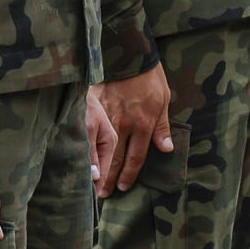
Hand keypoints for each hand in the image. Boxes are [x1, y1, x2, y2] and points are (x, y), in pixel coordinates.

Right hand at [90, 65, 173, 195]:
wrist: (128, 53)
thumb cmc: (148, 76)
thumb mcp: (163, 100)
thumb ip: (162, 127)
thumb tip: (167, 149)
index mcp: (144, 124)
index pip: (136, 157)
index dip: (130, 174)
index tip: (125, 187)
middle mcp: (125, 125)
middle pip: (117, 159)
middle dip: (111, 179)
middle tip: (106, 195)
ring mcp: (107, 117)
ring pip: (101, 150)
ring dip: (97, 170)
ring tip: (93, 185)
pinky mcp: (93, 108)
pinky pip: (89, 135)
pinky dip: (86, 150)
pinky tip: (82, 161)